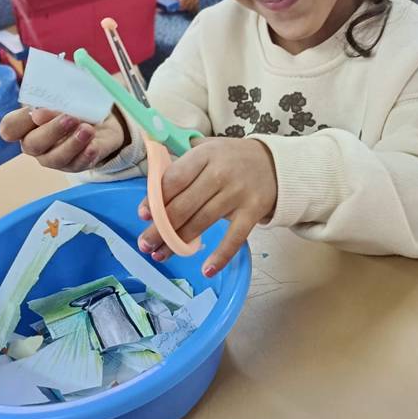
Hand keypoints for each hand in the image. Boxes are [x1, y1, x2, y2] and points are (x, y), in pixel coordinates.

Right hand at [0, 106, 127, 171]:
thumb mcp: (67, 97)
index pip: (10, 128)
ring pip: (55, 159)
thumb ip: (54, 102)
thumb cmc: (76, 106)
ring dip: (71, 144)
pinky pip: (77, 165)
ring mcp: (54, 158)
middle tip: (71, 118)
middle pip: (32, 144)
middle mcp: (35, 144)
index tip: (35, 111)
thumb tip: (39, 113)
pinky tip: (92, 146)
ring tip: (88, 130)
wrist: (102, 121)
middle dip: (51, 131)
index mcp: (26, 125)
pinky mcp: (75, 165)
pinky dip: (85, 156)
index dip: (17, 122)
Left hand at [136, 137, 276, 276]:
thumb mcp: (207, 149)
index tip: (142, 215)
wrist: (275, 165)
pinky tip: (206, 269)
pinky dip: (221, 255)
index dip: (155, 199)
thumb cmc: (231, 159)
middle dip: (160, 228)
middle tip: (145, 244)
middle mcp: (220, 172)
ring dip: (179, 243)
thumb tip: (151, 189)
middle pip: (184, 205)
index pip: (174, 179)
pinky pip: (234, 237)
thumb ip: (181, 163)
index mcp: (205, 154)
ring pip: (202, 222)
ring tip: (160, 256)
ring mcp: (238, 193)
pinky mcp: (253, 211)